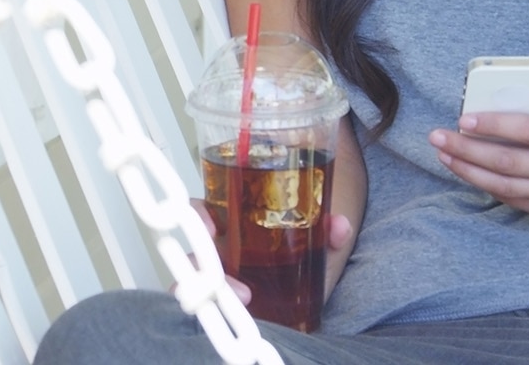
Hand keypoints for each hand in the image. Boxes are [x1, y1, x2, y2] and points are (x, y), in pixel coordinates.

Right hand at [185, 201, 356, 302]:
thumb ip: (327, 232)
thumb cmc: (294, 253)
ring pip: (191, 280)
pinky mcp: (221, 302)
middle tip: (225, 278)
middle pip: (190, 250)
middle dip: (199, 263)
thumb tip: (338, 226)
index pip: (200, 211)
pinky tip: (224, 315)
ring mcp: (216, 277)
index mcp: (229, 224)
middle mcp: (216, 250)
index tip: (211, 226)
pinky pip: (202, 305)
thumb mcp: (311, 241)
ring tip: (243, 298)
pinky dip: (204, 310)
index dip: (198, 215)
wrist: (301, 284)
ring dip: (204, 290)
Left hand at [429, 77, 528, 224]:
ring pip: (505, 185)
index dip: (493, 125)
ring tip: (443, 155)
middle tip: (438, 137)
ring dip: (468, 171)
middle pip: (508, 161)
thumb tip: (520, 90)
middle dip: (466, 149)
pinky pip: (515, 201)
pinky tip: (467, 173)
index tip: (464, 119)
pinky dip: (487, 187)